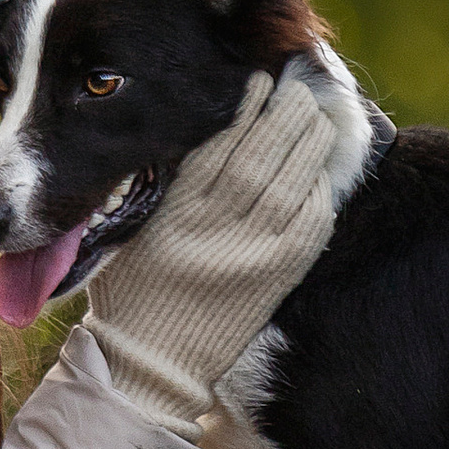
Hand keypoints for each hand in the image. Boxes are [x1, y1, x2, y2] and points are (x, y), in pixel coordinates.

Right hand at [85, 65, 341, 429]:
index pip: (218, 147)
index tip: (256, 81)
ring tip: (315, 112)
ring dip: (308, 142)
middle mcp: (218, 231)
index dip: (242, 110)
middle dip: (283, 115)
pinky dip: (319, 189)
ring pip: (293, 182)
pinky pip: (310, 222)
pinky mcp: (278, 277)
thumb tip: (200, 133)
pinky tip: (320, 166)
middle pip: (262, 156)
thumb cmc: (130, 295)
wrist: (152, 367)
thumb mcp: (128, 234)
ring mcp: (255, 255)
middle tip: (296, 85)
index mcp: (176, 216)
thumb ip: (160, 188)